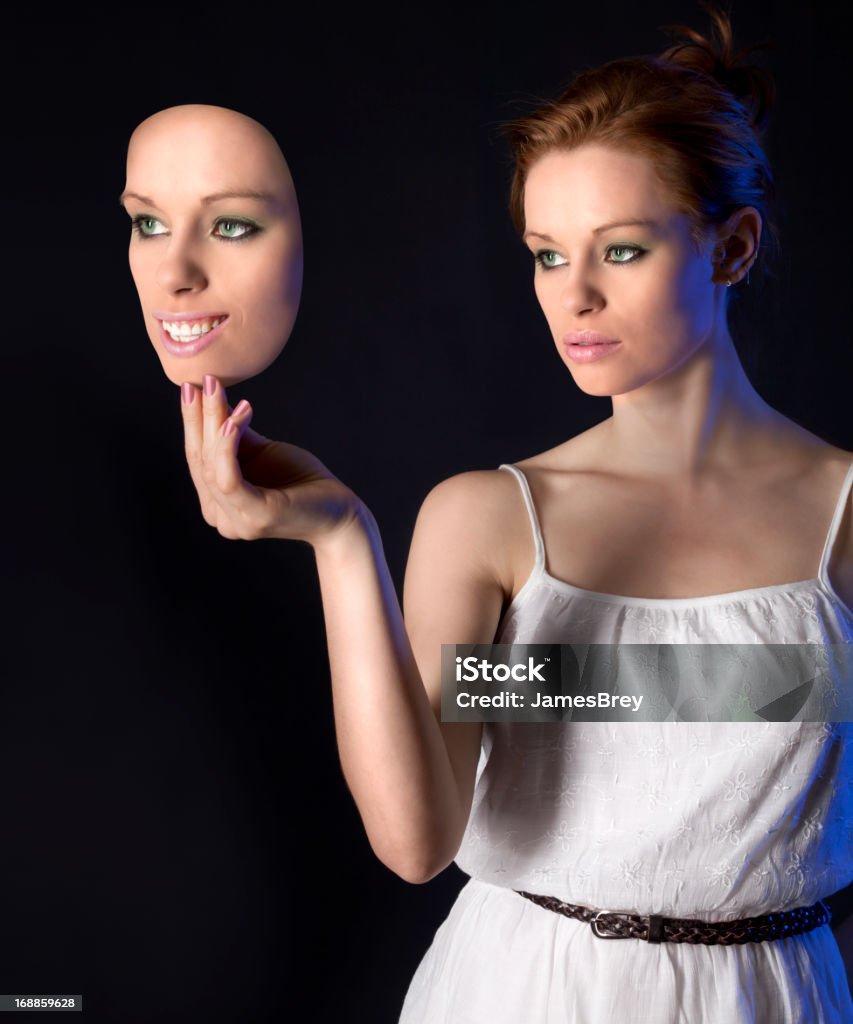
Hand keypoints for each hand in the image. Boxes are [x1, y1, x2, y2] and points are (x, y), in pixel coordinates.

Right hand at [180, 374, 361, 544]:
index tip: (191, 385)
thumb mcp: (263, 452)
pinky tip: (234, 421)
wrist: (339, 511)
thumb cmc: (302, 480)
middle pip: (200, 460)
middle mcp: (222, 518)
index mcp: (218, 503)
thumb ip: (236, 435)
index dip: (192, 421)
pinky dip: (227, 447)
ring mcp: (237, 521)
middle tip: (201, 381)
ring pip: (211, 466)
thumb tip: (215, 401)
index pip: (197, 458)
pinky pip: (229, 479)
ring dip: (214, 423)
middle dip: (198, 417)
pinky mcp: (256, 516)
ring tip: (218, 391)